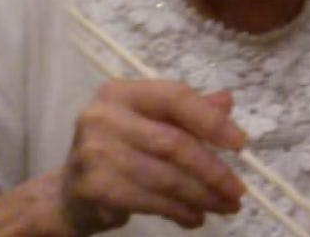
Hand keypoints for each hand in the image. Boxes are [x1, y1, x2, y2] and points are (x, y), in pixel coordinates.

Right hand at [59, 80, 246, 232]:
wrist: (68, 193)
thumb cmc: (119, 149)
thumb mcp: (151, 123)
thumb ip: (187, 112)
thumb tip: (227, 102)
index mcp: (121, 93)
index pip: (175, 97)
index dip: (211, 120)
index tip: (240, 144)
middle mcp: (103, 117)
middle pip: (174, 144)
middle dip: (213, 171)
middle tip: (238, 190)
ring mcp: (95, 153)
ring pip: (166, 177)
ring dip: (203, 196)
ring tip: (225, 206)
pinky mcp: (95, 188)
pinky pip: (151, 201)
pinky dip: (180, 211)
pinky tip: (195, 217)